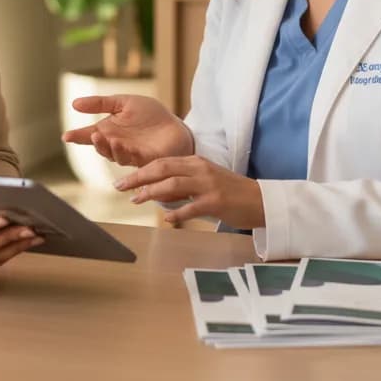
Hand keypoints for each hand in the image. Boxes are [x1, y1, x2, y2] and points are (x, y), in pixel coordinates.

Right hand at [61, 94, 193, 167]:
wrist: (175, 126)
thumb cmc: (151, 116)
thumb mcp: (124, 102)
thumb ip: (101, 103)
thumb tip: (74, 103)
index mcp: (110, 131)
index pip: (90, 135)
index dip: (78, 136)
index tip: (66, 136)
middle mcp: (117, 144)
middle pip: (101, 147)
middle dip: (95, 142)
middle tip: (92, 135)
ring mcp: (130, 153)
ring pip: (114, 155)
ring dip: (108, 148)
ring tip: (103, 137)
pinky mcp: (145, 159)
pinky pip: (131, 158)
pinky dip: (123, 152)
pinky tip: (119, 144)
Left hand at [115, 156, 264, 229]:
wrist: (260, 200)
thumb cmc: (230, 192)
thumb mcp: (204, 180)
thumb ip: (182, 183)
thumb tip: (156, 192)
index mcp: (195, 161)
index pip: (161, 162)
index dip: (140, 170)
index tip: (123, 180)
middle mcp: (199, 169)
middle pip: (162, 169)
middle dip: (138, 178)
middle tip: (120, 187)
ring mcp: (208, 184)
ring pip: (173, 184)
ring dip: (151, 192)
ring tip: (136, 200)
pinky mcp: (216, 202)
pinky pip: (191, 206)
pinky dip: (177, 212)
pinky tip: (166, 219)